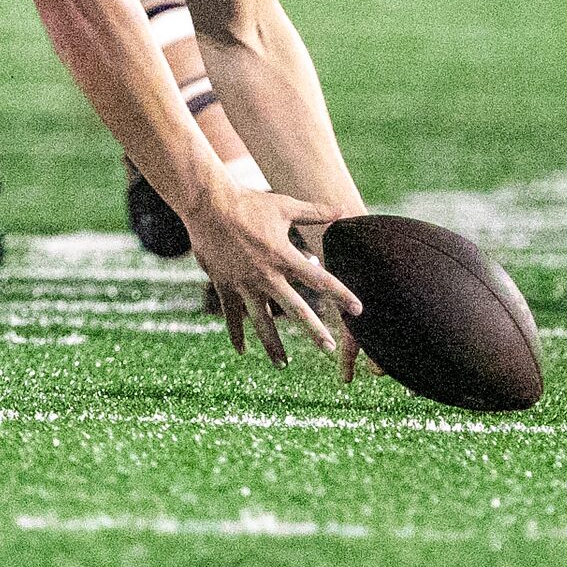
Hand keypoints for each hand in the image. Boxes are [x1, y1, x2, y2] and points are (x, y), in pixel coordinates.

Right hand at [183, 185, 357, 366]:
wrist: (208, 204)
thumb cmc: (248, 202)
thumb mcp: (284, 206)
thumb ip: (314, 212)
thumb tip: (342, 210)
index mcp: (283, 255)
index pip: (319, 279)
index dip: (341, 294)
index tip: (358, 310)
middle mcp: (266, 274)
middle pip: (295, 309)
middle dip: (314, 330)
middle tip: (329, 349)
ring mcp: (244, 282)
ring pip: (261, 321)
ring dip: (273, 345)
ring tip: (282, 365)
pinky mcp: (224, 284)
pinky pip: (231, 315)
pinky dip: (236, 333)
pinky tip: (243, 351)